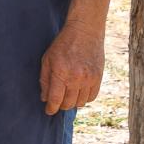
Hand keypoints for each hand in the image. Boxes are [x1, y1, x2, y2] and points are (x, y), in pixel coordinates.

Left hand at [38, 0, 114, 114]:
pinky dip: (85, 98)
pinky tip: (78, 93)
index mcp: (61, 73)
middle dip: (61, 106)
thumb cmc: (62, 45)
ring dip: (73, 102)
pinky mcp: (98, 78)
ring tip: (68, 96)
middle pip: (68, 103)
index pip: (56, 99)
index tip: (48, 111)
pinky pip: (92, 97)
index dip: (51, 108)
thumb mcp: (47, 59)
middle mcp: (76, 78)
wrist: (85, 32)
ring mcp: (89, 79)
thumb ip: (45, 80)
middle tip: (57, 103)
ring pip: (81, 102)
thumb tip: (45, 98)